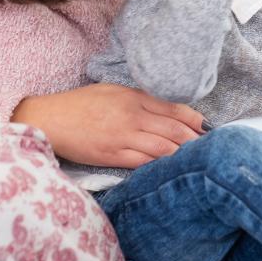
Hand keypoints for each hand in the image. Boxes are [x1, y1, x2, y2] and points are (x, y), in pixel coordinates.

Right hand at [11, 83, 205, 167]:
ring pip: (162, 147)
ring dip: (183, 154)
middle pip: (173, 128)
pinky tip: (172, 169)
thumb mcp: (112, 91)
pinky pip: (143, 162)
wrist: (49, 120)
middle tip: (212, 147)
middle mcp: (131, 115)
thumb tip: (165, 108)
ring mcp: (122, 137)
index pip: (173, 108)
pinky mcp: (112, 155)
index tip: (208, 127)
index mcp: (133, 97)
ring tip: (198, 160)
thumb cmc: (80, 104)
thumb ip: (139, 98)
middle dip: (195, 139)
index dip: (194, 119)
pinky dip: (160, 165)